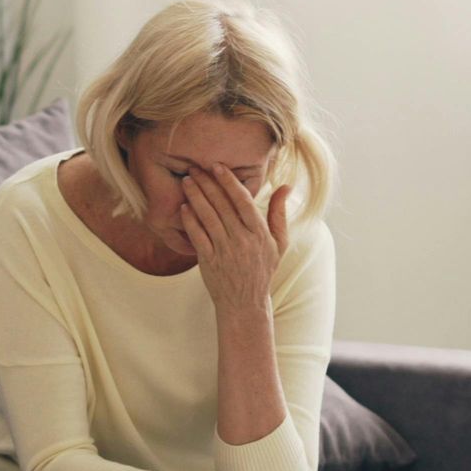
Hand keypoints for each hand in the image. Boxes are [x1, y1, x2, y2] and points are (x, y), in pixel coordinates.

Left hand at [180, 164, 289, 315]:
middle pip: (221, 205)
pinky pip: (197, 236)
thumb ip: (279, 213)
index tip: (218, 166)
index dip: (229, 181)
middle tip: (195, 167)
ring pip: (207, 217)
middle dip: (207, 183)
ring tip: (187, 181)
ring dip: (195, 197)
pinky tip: (183, 207)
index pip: (243, 200)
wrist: (245, 304)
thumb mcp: (279, 243)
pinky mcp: (208, 261)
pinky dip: (190, 220)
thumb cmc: (262, 270)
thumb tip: (286, 186)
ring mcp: (224, 251)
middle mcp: (242, 240)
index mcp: (259, 233)